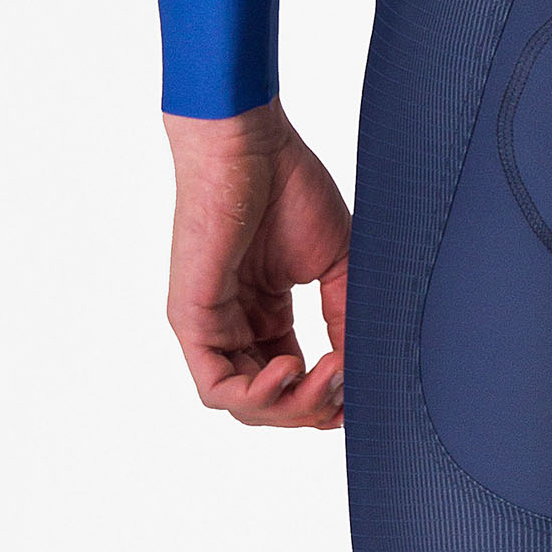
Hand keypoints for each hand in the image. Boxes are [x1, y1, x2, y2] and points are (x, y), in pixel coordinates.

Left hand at [163, 101, 350, 428]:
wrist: (250, 145)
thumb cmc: (287, 185)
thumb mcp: (334, 263)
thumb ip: (344, 317)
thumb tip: (360, 370)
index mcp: (265, 313)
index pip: (293, 381)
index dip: (326, 397)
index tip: (360, 391)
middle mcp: (236, 326)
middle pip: (271, 402)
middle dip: (312, 407)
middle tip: (345, 384)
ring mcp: (211, 327)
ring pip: (245, 403)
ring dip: (290, 405)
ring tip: (325, 377)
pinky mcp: (191, 322)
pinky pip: (215, 387)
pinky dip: (256, 396)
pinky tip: (291, 371)